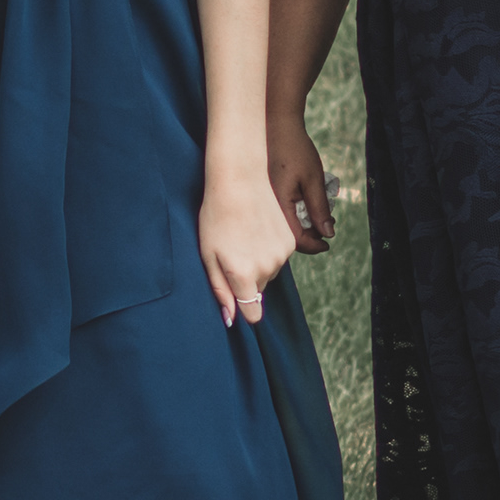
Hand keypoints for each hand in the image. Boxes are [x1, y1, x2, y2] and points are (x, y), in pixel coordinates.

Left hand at [199, 166, 295, 326]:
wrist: (239, 179)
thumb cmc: (215, 216)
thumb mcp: (208, 255)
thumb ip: (220, 290)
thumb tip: (230, 320)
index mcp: (244, 275)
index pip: (252, 313)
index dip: (243, 309)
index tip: (233, 298)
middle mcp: (267, 269)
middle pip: (258, 290)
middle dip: (246, 280)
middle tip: (231, 253)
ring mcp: (282, 254)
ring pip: (269, 272)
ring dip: (258, 263)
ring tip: (242, 237)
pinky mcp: (290, 240)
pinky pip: (279, 256)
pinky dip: (269, 249)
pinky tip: (256, 229)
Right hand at [266, 119, 336, 254]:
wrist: (277, 126)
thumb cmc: (295, 150)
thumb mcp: (313, 180)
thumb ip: (319, 208)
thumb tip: (328, 234)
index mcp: (279, 205)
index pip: (295, 239)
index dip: (313, 245)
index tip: (328, 243)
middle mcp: (268, 206)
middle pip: (289, 234)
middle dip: (311, 233)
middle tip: (330, 223)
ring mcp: (266, 199)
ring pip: (286, 222)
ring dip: (305, 222)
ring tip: (324, 212)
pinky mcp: (267, 192)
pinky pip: (282, 210)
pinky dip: (297, 211)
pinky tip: (308, 201)